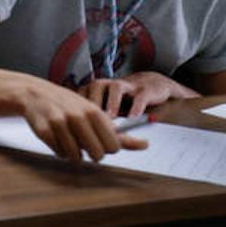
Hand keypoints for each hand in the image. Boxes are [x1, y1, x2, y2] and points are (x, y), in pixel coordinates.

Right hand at [19, 81, 147, 162]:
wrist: (34, 93)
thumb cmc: (69, 105)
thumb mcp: (95, 113)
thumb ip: (119, 133)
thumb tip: (145, 145)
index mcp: (94, 112)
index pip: (113, 146)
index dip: (106, 147)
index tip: (99, 140)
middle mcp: (78, 116)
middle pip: (97, 155)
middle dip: (91, 152)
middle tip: (82, 140)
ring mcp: (60, 123)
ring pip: (76, 157)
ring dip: (73, 152)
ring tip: (68, 137)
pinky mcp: (44, 131)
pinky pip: (59, 153)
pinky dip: (59, 150)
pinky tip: (56, 137)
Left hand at [78, 71, 197, 118]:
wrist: (152, 85)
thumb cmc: (123, 101)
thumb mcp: (106, 110)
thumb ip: (92, 121)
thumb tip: (77, 142)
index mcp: (95, 88)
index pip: (82, 94)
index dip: (76, 107)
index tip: (73, 123)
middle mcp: (110, 84)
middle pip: (96, 87)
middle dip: (92, 103)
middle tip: (89, 121)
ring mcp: (127, 86)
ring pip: (116, 87)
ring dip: (112, 102)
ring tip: (110, 119)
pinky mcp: (144, 90)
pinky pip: (140, 97)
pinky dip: (136, 107)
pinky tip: (132, 119)